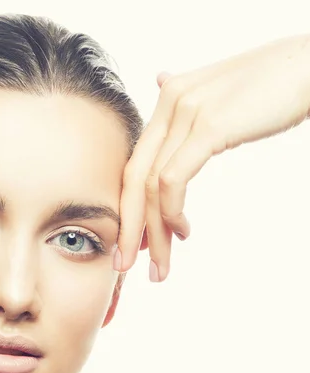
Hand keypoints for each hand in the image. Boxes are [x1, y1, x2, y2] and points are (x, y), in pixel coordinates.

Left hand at [115, 33, 309, 280]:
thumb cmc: (272, 86)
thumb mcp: (217, 94)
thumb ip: (186, 103)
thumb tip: (160, 81)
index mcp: (167, 100)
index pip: (136, 163)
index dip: (129, 207)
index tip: (133, 241)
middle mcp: (169, 103)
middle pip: (133, 178)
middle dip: (127, 228)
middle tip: (126, 265)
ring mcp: (185, 113)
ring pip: (150, 187)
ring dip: (154, 233)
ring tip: (160, 265)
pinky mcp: (208, 126)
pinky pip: (172, 180)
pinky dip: (171, 213)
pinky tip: (182, 232)